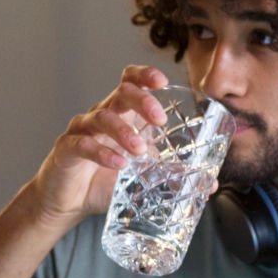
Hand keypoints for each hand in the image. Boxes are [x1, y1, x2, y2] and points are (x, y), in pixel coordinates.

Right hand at [30, 66, 169, 230]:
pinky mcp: (67, 150)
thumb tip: (210, 184)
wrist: (71, 202)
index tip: (163, 81)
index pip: (130, 81)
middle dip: (142, 101)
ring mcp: (82, 130)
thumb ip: (173, 175)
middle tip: (160, 120)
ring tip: (139, 152)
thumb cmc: (107, 180)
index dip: (144, 75)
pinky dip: (101, 153)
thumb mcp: (144, 176)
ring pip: (102, 117)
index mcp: (122, 114)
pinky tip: (118, 164)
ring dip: (123, 132)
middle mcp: (102, 115)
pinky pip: (83, 144)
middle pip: (120, 93)